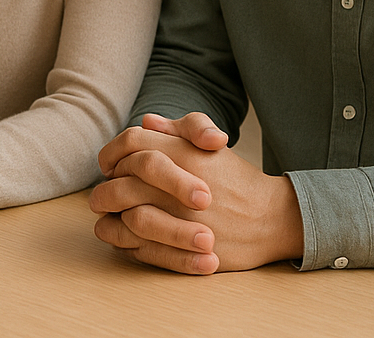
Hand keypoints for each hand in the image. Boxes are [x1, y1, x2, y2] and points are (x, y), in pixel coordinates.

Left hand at [89, 113, 301, 273]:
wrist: (270, 218)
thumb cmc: (236, 180)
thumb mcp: (210, 146)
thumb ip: (178, 130)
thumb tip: (147, 122)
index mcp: (180, 154)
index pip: (129, 144)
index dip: (112, 153)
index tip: (110, 165)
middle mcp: (175, 185)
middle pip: (119, 184)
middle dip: (105, 191)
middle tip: (102, 196)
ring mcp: (178, 220)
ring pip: (125, 218)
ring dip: (111, 217)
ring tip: (110, 216)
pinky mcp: (181, 251)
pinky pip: (137, 248)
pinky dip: (124, 242)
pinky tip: (124, 237)